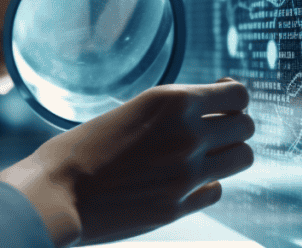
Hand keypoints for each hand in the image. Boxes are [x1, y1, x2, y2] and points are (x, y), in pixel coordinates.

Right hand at [0, 77, 253, 246]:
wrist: (54, 195)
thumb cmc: (77, 150)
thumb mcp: (127, 113)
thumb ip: (167, 114)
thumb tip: (201, 113)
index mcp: (171, 102)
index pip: (238, 95)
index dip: (234, 98)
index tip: (225, 102)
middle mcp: (188, 135)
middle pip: (247, 127)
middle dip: (235, 126)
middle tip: (215, 130)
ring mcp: (187, 174)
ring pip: (242, 159)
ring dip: (228, 155)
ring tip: (204, 156)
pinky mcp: (179, 207)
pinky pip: (216, 190)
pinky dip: (206, 185)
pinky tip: (184, 181)